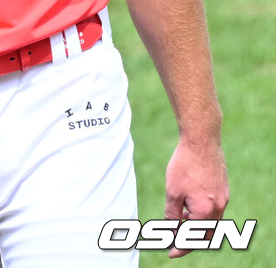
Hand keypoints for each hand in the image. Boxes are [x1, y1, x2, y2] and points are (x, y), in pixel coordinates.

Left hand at [164, 136, 228, 257]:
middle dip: (191, 239)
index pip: (194, 238)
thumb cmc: (185, 165)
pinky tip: (190, 205)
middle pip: (206, 233)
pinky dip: (203, 213)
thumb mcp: (173, 191)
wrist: (202, 141)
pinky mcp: (223, 188)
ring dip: (197, 225)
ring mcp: (223, 198)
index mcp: (206, 211)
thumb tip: (171, 230)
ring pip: (212, 221)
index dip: (181, 247)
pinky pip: (214, 209)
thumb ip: (172, 213)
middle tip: (176, 241)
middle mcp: (219, 207)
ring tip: (180, 220)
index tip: (171, 253)